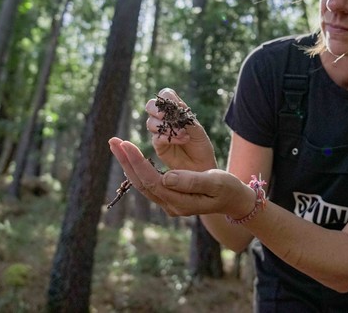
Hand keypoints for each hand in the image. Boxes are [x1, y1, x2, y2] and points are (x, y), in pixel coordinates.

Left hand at [108, 138, 254, 218]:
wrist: (235, 201)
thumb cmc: (228, 188)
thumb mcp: (215, 182)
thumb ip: (192, 181)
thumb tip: (167, 177)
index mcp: (180, 202)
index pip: (152, 180)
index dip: (137, 162)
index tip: (126, 143)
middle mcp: (170, 206)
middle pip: (141, 183)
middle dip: (126, 161)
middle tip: (113, 140)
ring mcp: (169, 204)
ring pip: (142, 184)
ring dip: (128, 164)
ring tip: (117, 145)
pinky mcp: (170, 198)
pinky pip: (149, 183)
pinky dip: (138, 169)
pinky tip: (131, 158)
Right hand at [145, 88, 216, 170]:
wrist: (202, 166)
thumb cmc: (201, 146)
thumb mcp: (197, 129)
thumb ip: (185, 118)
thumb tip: (173, 105)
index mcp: (176, 111)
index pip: (165, 95)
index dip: (166, 97)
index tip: (175, 105)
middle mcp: (165, 120)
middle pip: (151, 106)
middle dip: (157, 109)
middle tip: (166, 116)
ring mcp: (160, 132)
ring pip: (151, 122)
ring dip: (166, 126)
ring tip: (183, 133)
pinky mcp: (158, 146)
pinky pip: (157, 138)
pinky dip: (169, 137)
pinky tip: (182, 139)